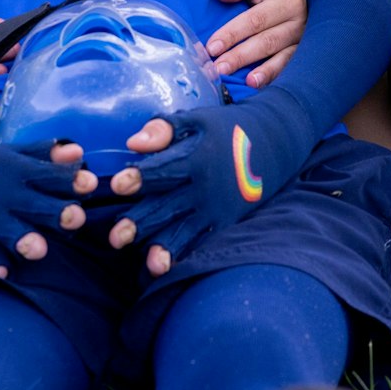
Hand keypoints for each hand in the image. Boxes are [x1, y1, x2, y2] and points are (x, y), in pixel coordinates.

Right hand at [0, 140, 94, 275]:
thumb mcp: (8, 154)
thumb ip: (44, 153)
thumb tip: (79, 153)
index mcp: (18, 171)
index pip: (50, 175)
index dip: (71, 180)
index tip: (91, 184)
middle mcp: (5, 196)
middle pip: (37, 206)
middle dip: (56, 213)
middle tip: (75, 219)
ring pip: (11, 233)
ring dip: (24, 241)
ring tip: (39, 249)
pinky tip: (2, 270)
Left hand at [102, 89, 313, 276]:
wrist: (275, 141)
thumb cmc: (227, 128)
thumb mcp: (198, 120)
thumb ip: (164, 129)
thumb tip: (132, 143)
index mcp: (197, 156)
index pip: (163, 169)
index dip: (140, 177)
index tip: (117, 185)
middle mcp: (206, 186)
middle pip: (168, 206)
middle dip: (141, 222)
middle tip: (115, 238)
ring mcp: (217, 208)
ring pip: (184, 231)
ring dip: (163, 247)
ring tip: (147, 262)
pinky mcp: (226, 223)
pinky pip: (203, 242)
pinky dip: (186, 255)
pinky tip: (167, 270)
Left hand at [207, 0, 306, 85]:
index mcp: (288, 0)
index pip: (256, 20)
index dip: (233, 33)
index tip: (212, 46)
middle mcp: (299, 22)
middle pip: (266, 41)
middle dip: (241, 56)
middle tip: (218, 68)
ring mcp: (303, 39)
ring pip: (280, 57)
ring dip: (260, 71)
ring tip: (242, 82)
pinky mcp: (303, 52)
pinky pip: (288, 67)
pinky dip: (273, 76)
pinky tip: (258, 84)